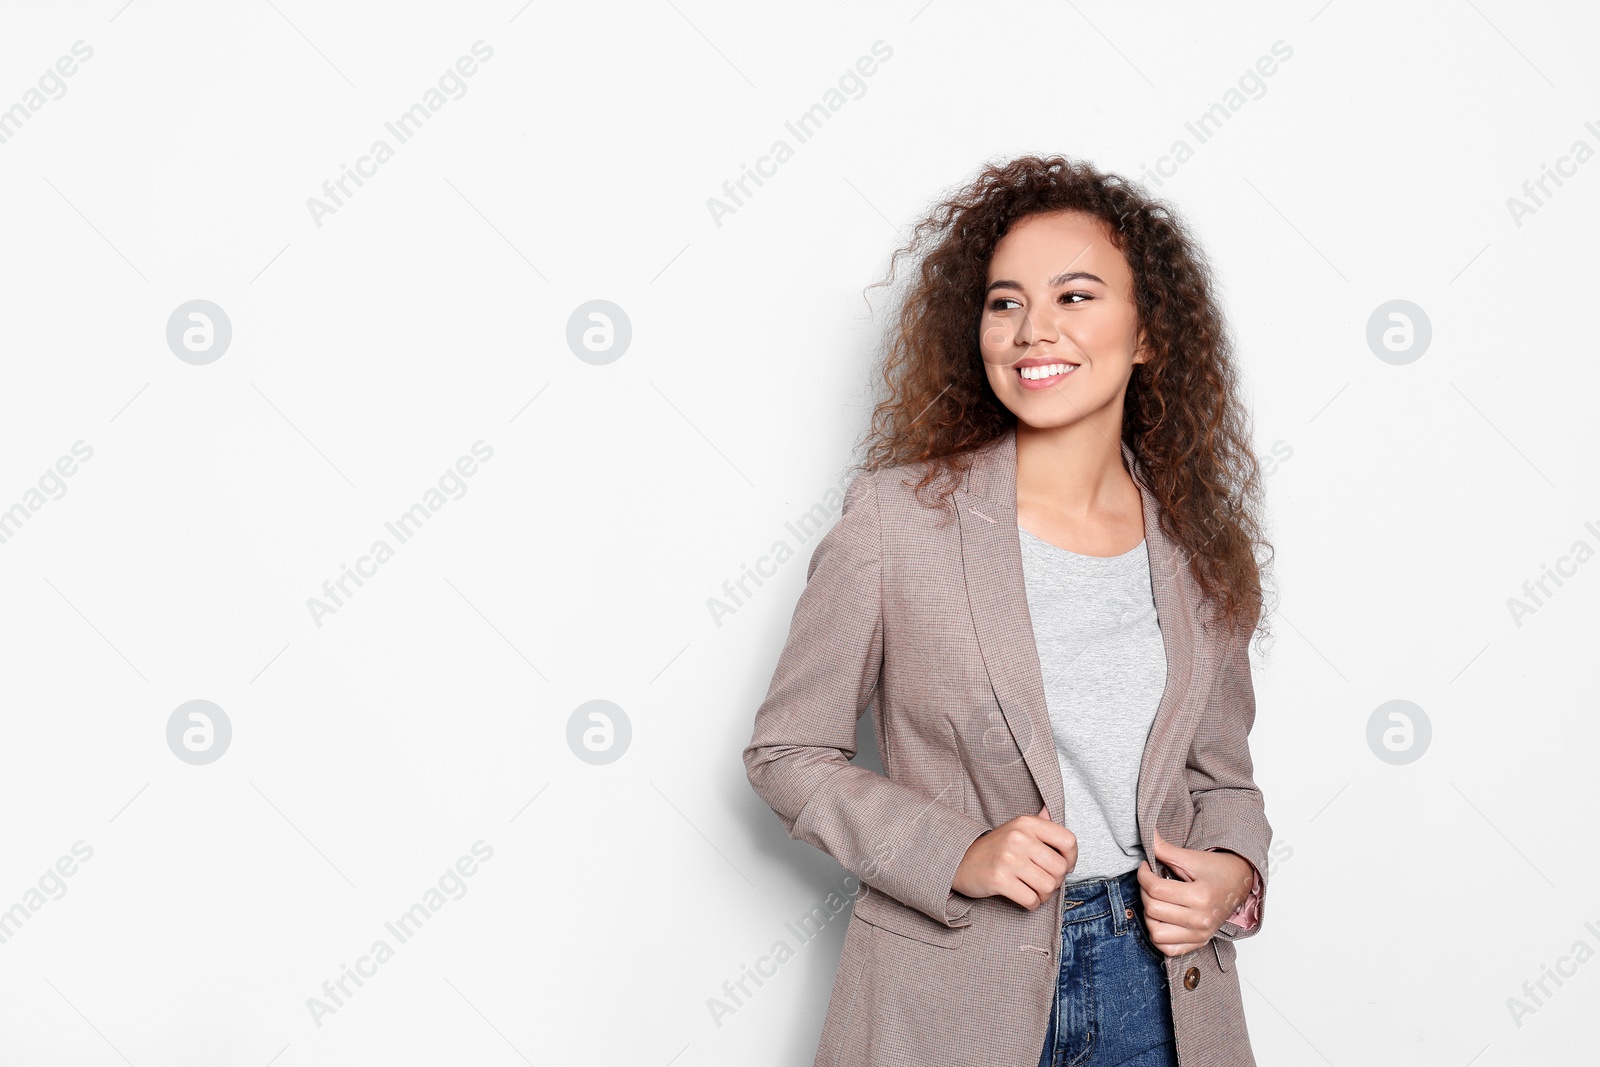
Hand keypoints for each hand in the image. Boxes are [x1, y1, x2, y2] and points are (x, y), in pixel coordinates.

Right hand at [953, 805, 1075, 909]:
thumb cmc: (995, 849)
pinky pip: (1031, 900)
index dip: (1072, 858)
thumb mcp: (1016, 829)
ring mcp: (1008, 859)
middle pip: (1060, 868)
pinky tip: (1024, 896)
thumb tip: (1050, 810)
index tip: (1063, 865)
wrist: (960, 862)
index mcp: (1026, 823)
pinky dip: (1032, 903)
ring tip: (1034, 890)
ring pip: (1048, 886)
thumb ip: (1038, 823)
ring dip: (1044, 895)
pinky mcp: (999, 879)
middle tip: (1044, 881)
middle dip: (1056, 881)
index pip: (1068, 841)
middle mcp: (1019, 838)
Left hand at [1136, 827, 1254, 955]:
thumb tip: (1147, 835)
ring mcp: (1200, 934)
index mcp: (1200, 896)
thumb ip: (1166, 849)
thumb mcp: (1192, 857)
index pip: (1155, 889)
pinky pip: (1167, 949)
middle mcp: (1201, 920)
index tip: (1145, 867)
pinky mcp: (1199, 942)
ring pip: (1156, 933)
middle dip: (1144, 891)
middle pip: (1153, 909)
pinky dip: (1159, 936)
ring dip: (1149, 915)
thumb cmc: (1217, 870)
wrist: (1239, 884)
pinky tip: (1161, 919)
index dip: (1143, 874)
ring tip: (1156, 900)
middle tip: (1150, 881)